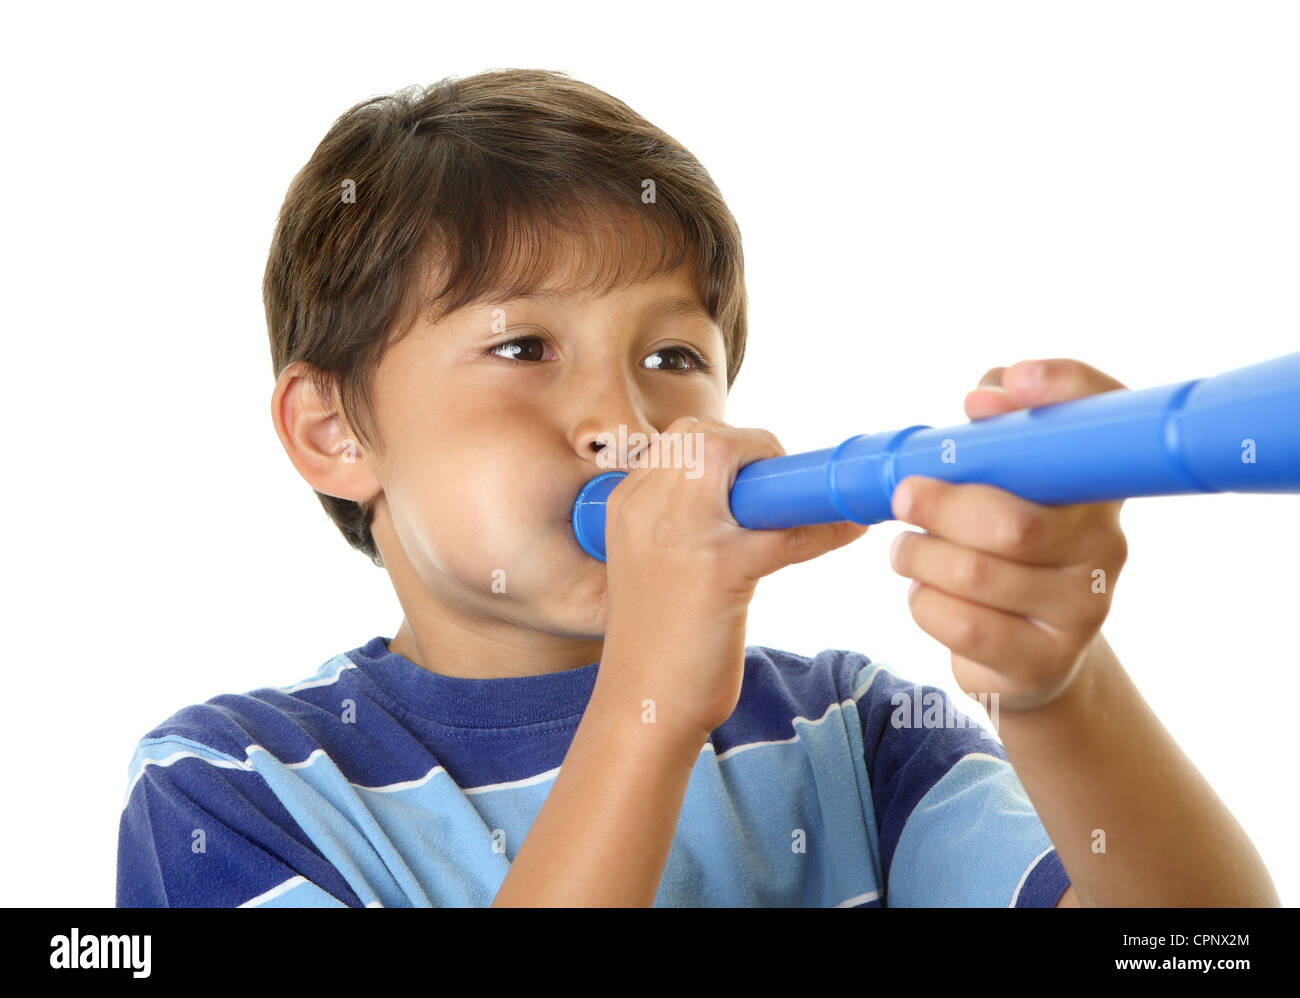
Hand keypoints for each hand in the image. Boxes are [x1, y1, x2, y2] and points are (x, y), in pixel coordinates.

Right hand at [600, 415, 869, 737]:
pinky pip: (783, 529)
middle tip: (781, 486)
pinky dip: (823, 528)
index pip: (681, 439)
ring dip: (783, 477)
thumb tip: (753, 494)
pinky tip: (846, 532)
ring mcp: (677, 535)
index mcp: (625, 505)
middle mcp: (643, 509)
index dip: (729, 445)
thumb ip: (683, 520)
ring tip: (808, 502)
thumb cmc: (659, 640)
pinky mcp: (717, 569)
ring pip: (736, 460)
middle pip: (704, 435)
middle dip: (752, 446)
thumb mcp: (652, 563)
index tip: (759, 473)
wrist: (643, 706)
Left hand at [888, 359, 1128, 711]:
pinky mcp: (1047, 660)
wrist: (1029, 653)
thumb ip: (994, 430)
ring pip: (976, 575)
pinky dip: (924, 603)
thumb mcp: (999, 484)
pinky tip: (925, 592)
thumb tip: (985, 398)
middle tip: (903, 498)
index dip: (1061, 390)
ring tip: (907, 551)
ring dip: (919, 557)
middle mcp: (1105, 542)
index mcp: (1094, 483)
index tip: (994, 392)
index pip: (1104, 416)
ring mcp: (1084, 607)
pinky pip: (964, 625)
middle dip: (941, 506)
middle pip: (1015, 523)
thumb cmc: (1002, 546)